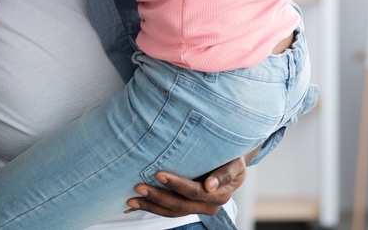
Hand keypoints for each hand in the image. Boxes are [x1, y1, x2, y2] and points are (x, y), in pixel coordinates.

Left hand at [125, 156, 246, 216]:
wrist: (232, 161)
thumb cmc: (232, 156)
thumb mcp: (236, 162)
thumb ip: (226, 172)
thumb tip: (209, 185)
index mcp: (220, 194)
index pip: (194, 192)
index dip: (176, 184)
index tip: (158, 174)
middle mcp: (208, 205)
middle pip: (180, 204)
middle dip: (158, 197)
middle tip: (138, 187)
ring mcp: (196, 208)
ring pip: (171, 211)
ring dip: (150, 206)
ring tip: (131, 200)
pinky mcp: (186, 206)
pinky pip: (168, 210)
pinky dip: (150, 208)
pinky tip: (134, 207)